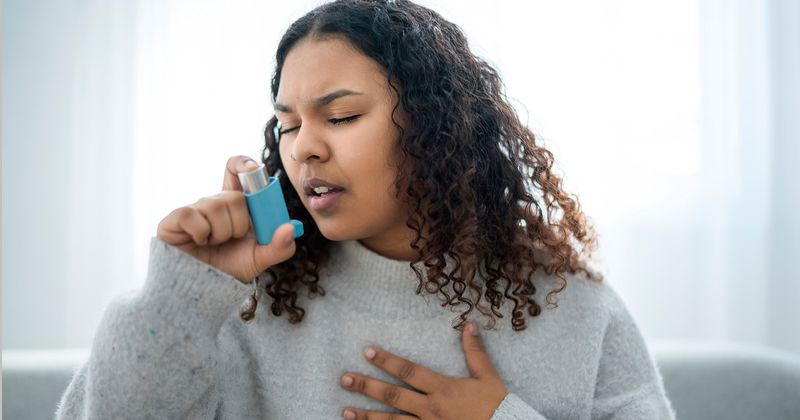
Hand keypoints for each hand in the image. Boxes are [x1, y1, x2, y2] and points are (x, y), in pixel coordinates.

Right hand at [156, 155, 296, 282]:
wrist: (204, 290)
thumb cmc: (229, 270)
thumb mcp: (260, 259)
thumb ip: (280, 247)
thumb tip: (290, 228)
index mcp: (236, 206)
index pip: (236, 170)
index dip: (243, 164)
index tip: (253, 169)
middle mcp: (214, 203)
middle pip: (234, 196)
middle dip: (239, 223)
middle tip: (232, 239)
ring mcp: (193, 210)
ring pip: (215, 206)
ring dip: (221, 232)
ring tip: (214, 244)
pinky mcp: (173, 220)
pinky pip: (191, 215)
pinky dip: (201, 233)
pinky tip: (198, 242)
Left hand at [339, 321, 507, 419]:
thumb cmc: (496, 405)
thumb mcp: (487, 376)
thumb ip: (475, 351)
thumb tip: (469, 324)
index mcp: (443, 388)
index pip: (408, 371)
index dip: (387, 360)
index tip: (367, 351)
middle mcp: (430, 408)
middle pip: (392, 396)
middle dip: (366, 387)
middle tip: (344, 379)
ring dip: (367, 417)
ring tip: (345, 412)